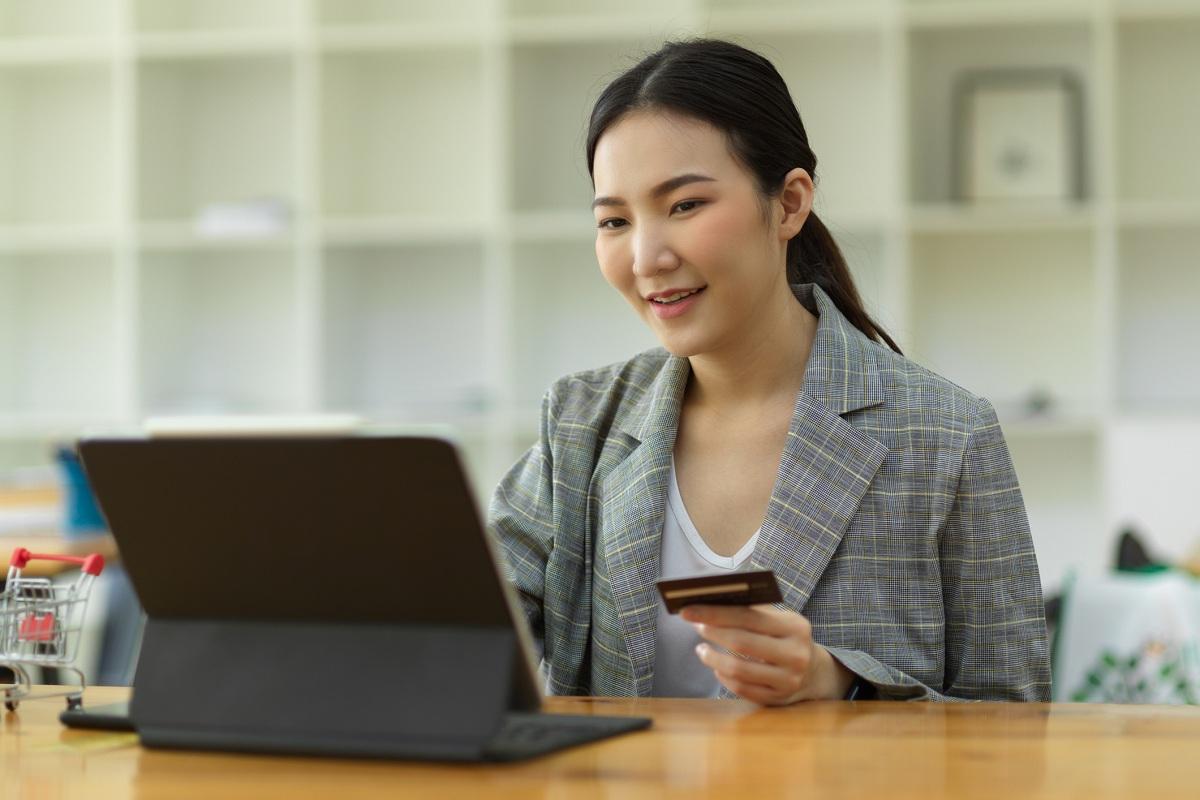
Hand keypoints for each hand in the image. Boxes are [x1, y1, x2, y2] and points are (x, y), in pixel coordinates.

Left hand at [680, 603, 855, 704]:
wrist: (814, 672)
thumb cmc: (786, 638)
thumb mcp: (780, 620)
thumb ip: (752, 610)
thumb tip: (709, 603)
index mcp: (795, 627)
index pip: (748, 616)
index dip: (715, 613)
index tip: (688, 610)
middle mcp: (795, 654)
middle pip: (741, 643)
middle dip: (712, 632)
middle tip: (694, 626)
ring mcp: (788, 680)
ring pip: (738, 670)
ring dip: (712, 658)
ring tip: (701, 649)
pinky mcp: (778, 698)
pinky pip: (742, 689)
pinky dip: (723, 677)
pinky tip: (716, 668)